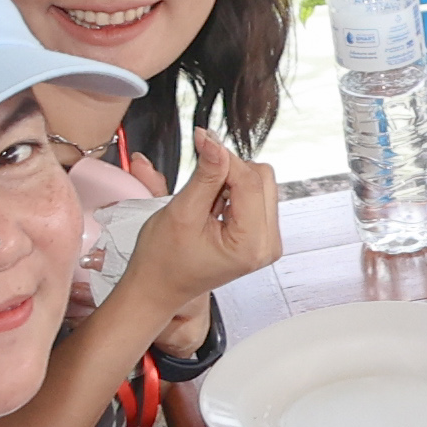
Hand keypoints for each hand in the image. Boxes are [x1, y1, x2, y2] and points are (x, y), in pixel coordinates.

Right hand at [110, 130, 280, 328]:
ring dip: (230, 183)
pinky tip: (213, 210)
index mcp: (252, 244)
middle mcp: (267, 245)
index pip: (250, 180)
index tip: (203, 140)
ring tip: (205, 205)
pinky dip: (232, 193)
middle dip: (228, 173)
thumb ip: (204, 175)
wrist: (158, 287)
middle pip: (261, 178)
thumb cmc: (163, 261)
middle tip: (199, 190)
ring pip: (260, 183)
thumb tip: (214, 141)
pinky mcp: (261, 236)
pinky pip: (255, 196)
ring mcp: (267, 241)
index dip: (224, 157)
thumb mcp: (182, 212)